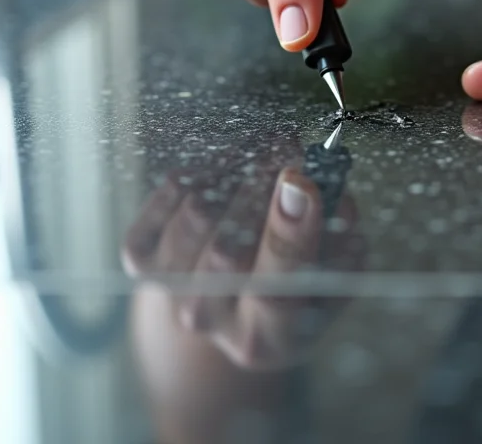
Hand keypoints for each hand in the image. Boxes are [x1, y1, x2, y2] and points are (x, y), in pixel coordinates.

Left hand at [122, 166, 362, 369]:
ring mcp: (171, 291)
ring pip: (198, 213)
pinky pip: (170, 195)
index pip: (274, 291)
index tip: (302, 181)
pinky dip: (204, 169)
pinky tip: (232, 166)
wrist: (235, 300)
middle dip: (262, 184)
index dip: (289, 234)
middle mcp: (210, 321)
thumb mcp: (335, 270)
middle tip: (287, 143)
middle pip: (228, 250)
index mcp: (267, 338)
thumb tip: (317, 185)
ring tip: (266, 148)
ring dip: (237, 166)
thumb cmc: (298, 279)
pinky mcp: (142, 259)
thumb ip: (339, 235)